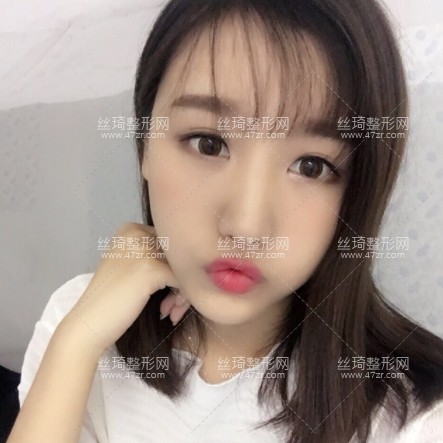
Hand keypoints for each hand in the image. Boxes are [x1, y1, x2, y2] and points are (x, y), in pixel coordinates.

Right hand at [58, 222, 189, 351]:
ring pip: (183, 266)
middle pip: (177, 253)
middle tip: (174, 304)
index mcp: (131, 228)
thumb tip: (191, 254)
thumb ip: (154, 254)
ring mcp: (143, 249)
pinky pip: (183, 280)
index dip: (174, 265)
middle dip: (181, 278)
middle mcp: (137, 232)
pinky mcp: (151, 269)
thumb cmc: (112, 298)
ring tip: (172, 309)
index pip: (169, 242)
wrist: (90, 323)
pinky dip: (181, 297)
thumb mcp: (130, 265)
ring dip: (184, 289)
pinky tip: (170, 311)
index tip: (171, 289)